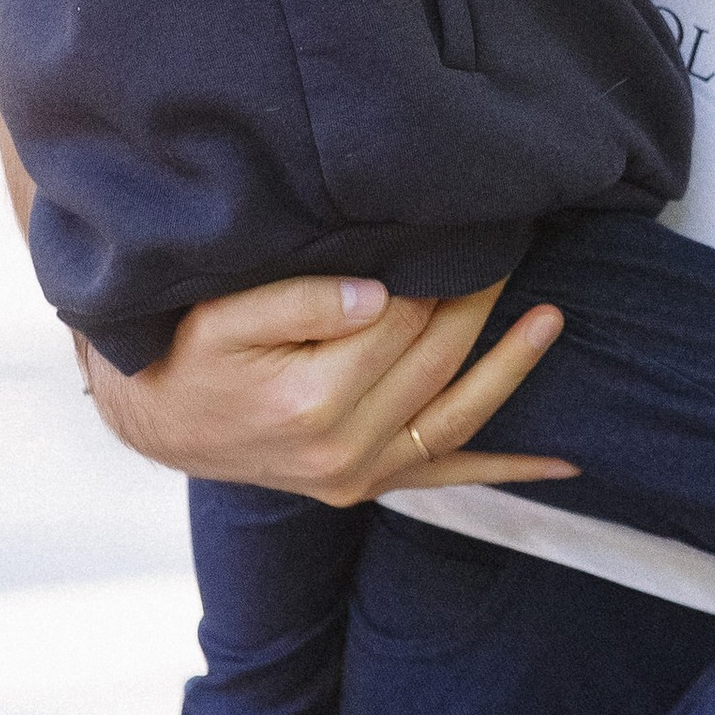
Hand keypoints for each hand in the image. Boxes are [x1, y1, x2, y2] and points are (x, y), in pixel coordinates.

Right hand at [80, 273, 574, 506]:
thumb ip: (295, 300)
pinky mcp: (367, 486)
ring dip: (511, 368)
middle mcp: (342, 449)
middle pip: (433, 361)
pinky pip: (449, 475)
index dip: (429, 272)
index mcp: (308, 400)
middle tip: (506, 246)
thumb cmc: (183, 355)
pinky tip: (561, 465)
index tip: (460, 228)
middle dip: (473, 301)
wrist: (154, 421)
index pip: (398, 322)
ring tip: (552, 320)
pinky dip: (508, 471)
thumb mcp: (217, 316)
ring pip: (456, 417)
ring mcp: (359, 475)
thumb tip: (377, 295)